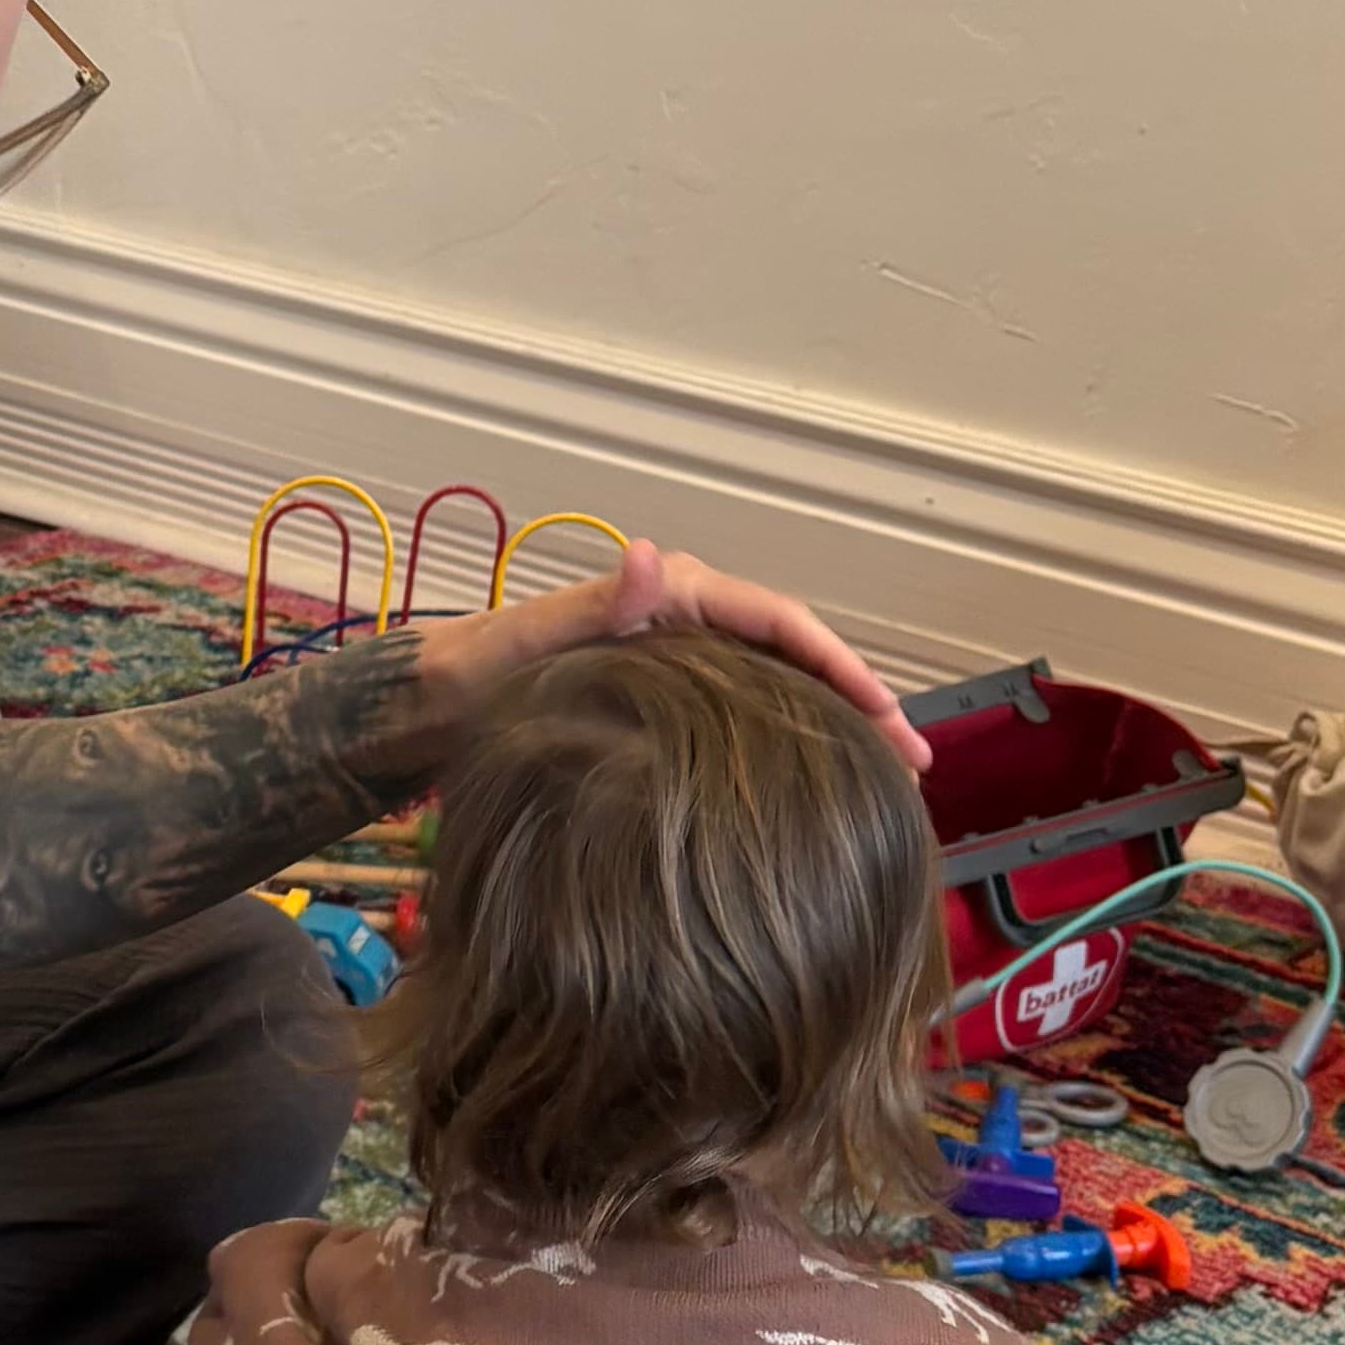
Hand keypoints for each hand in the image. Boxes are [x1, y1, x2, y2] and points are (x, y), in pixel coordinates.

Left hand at [421, 539, 931, 777]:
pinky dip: (791, 743)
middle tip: (915, 767)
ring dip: (832, 727)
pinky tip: (814, 786)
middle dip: (859, 704)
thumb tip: (649, 558)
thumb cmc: (474, 672)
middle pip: (794, 655)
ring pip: (777, 687)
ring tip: (886, 784)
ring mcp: (680, 658)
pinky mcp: (669, 697)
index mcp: (672, 596)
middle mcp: (684, 617)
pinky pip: (747, 714)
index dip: (842, 667)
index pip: (781, 623)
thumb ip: (589, 607)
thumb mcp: (527, 643)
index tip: (889, 719)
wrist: (429, 703)